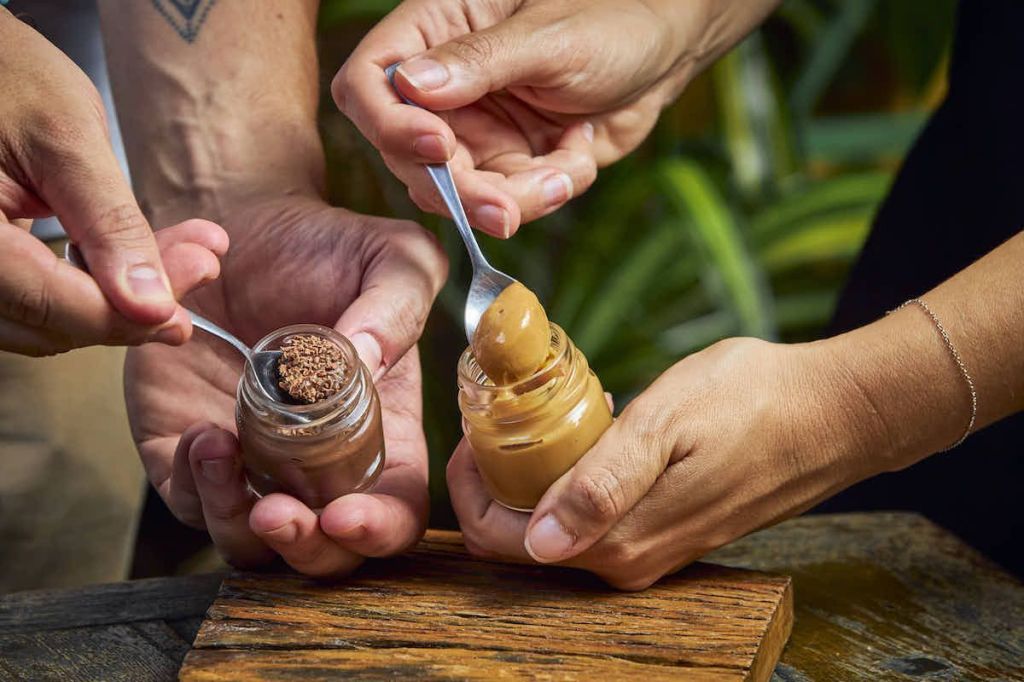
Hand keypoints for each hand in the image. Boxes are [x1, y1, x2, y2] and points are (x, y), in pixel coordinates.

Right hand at [0, 10, 224, 353]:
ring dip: (120, 297)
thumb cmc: (6, 75)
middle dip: (133, 306)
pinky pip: (35, 299)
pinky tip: (141, 256)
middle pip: (49, 323)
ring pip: (45, 320)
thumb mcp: (66, 139)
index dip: (126, 318)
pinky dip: (91, 285)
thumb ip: (109, 224)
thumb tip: (151, 304)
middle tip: (198, 265)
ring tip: (185, 255)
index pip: (50, 306)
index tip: (184, 315)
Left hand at [125, 196, 446, 574]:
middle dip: (304, 550)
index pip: (394, 507)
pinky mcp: (187, 447)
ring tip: (223, 452)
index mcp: (383, 430)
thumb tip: (366, 363)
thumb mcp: (393, 259)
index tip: (346, 515)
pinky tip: (202, 435)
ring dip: (238, 524)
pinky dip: (193, 485)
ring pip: (248, 543)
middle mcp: (319, 461)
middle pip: (324, 551)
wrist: (245, 221)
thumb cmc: (330, 246)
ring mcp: (253, 461)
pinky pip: (187, 499)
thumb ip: (399, 307)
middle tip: (279, 514)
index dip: (379, 529)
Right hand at [334, 0, 705, 236]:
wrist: (667, 50)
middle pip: (409, 156)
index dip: (388, 122)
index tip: (436, 146)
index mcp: (436, 30)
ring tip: (566, 174)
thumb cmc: (613, 16)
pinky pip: (509, 202)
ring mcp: (475, 130)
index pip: (370, 82)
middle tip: (508, 208)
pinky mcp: (509, 163)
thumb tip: (410, 85)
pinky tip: (580, 153)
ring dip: (513, 201)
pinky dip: (547, 191)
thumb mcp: (550, 35)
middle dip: (461, 190)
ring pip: (459, 194)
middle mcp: (445, 88)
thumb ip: (481, 60)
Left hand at [448, 338, 879, 589]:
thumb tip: (539, 541)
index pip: (500, 539)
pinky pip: (595, 516)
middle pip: (522, 535)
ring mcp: (650, 551)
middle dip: (501, 476)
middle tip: (512, 412)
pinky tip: (598, 431)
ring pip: (557, 524)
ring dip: (540, 472)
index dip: (472, 486)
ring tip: (556, 413)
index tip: (478, 429)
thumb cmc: (752, 403)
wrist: (832, 414)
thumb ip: (600, 485)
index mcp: (619, 543)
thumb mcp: (665, 425)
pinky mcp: (668, 532)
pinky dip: (577, 477)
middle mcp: (629, 562)